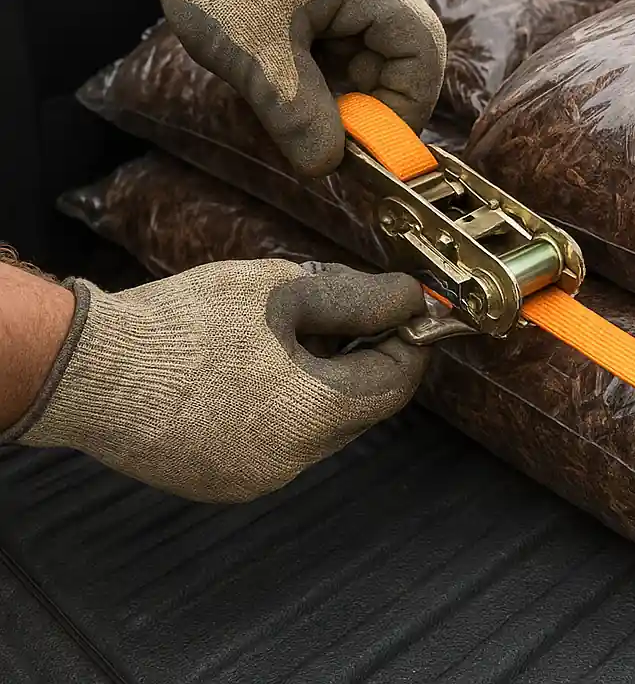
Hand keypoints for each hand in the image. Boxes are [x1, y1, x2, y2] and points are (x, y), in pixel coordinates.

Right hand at [10, 260, 430, 502]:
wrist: (89, 370)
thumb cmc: (183, 325)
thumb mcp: (283, 290)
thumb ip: (357, 297)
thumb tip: (406, 299)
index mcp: (313, 414)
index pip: (395, 384)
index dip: (407, 342)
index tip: (405, 313)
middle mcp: (291, 461)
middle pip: (359, 408)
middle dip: (362, 359)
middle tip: (348, 313)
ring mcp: (254, 478)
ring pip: (318, 427)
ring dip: (321, 383)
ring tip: (290, 335)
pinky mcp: (222, 481)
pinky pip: (277, 443)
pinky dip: (283, 407)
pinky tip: (256, 370)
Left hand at [101, 0, 446, 176]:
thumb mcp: (255, 56)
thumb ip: (298, 117)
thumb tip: (328, 168)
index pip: (422, 56)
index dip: (402, 111)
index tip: (364, 149)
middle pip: (402, 55)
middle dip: (364, 98)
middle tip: (320, 129)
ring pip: (377, 49)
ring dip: (342, 82)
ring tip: (290, 86)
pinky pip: (357, 32)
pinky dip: (331, 62)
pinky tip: (291, 61)